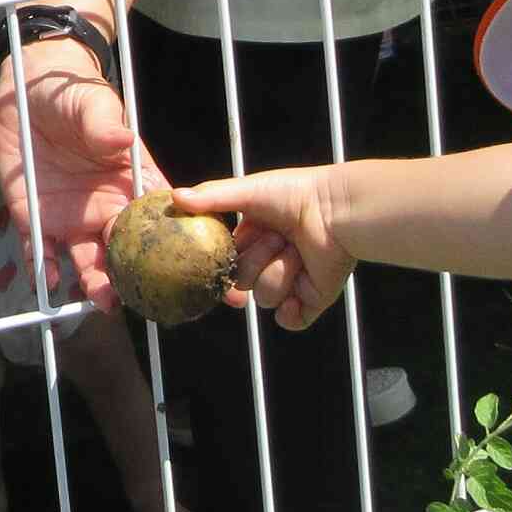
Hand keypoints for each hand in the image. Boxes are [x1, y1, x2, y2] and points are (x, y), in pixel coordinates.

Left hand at [0, 33, 163, 309]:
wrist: (28, 91)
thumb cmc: (74, 95)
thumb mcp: (93, 105)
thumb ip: (105, 126)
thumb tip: (123, 140)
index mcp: (131, 183)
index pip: (156, 219)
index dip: (170, 245)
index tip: (183, 269)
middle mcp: (106, 207)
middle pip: (124, 249)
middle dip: (133, 275)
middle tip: (138, 296)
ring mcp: (72, 216)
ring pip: (87, 258)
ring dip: (95, 282)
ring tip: (103, 300)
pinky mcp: (35, 217)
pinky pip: (40, 250)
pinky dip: (43, 268)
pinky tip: (48, 283)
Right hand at [165, 168, 351, 331]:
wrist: (337, 210)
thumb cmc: (297, 193)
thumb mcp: (248, 191)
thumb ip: (211, 197)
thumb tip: (174, 198)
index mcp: (255, 239)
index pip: (227, 263)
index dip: (220, 266)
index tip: (214, 265)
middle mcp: (272, 261)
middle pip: (242, 283)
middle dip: (256, 260)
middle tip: (277, 238)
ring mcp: (293, 282)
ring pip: (265, 298)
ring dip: (280, 271)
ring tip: (298, 249)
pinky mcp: (312, 300)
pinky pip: (291, 321)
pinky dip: (293, 311)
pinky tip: (299, 288)